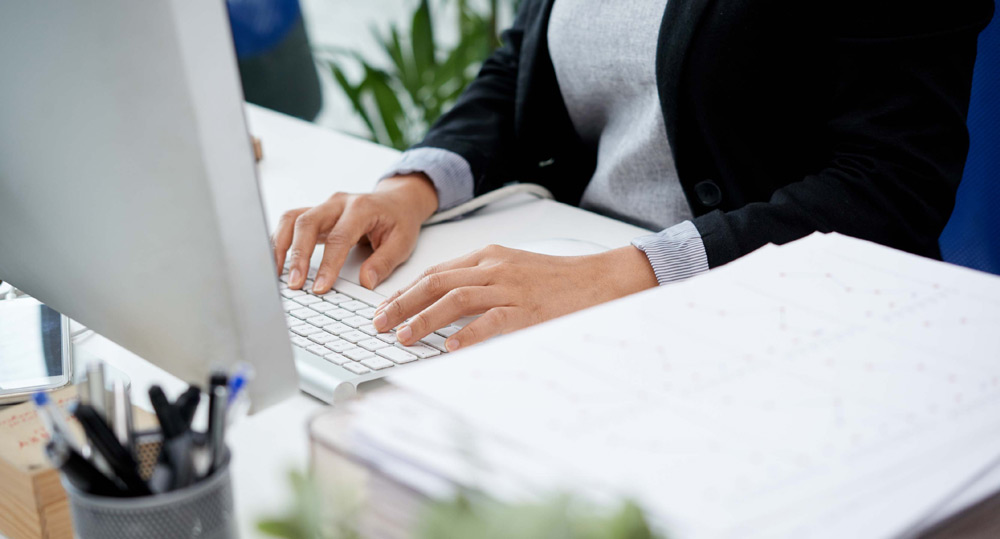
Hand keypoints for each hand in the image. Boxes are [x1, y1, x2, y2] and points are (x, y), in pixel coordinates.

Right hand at [271, 174, 437, 292]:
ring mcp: (324, 206)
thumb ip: (384, 262)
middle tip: (293, 283)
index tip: (320, 287)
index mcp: (361, 208)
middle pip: (307, 223)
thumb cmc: (399, 221)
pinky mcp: (316, 213)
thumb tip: (366, 282)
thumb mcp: (403, 242)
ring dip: (282, 246)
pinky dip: (281, 241)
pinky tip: (278, 262)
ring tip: (277, 273)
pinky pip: (291, 222)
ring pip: (293, 219)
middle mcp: (338, 203)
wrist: (397, 201)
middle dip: (298, 255)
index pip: (339, 237)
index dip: (328, 264)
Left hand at [372, 245, 658, 350]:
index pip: (435, 272)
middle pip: (436, 282)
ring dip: (424, 318)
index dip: (405, 291)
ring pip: (456, 298)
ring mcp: (511, 288)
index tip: (385, 309)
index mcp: (488, 257)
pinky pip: (492, 320)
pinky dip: (470, 334)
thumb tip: (446, 308)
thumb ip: (481, 283)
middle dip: (402, 303)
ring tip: (403, 337)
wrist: (601, 280)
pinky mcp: (528, 309)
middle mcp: (494, 268)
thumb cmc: (558, 280)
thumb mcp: (514, 271)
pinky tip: (452, 347)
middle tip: (379, 324)